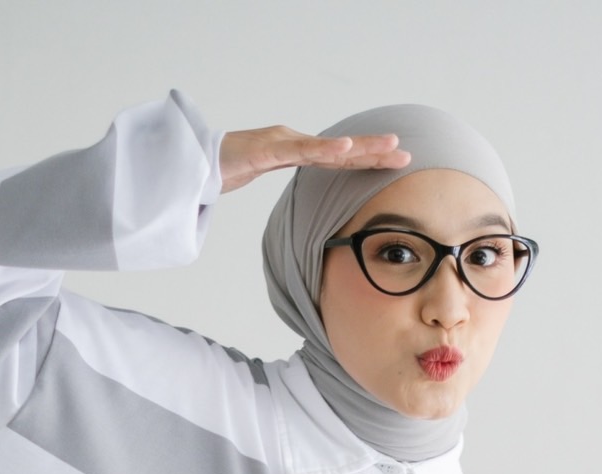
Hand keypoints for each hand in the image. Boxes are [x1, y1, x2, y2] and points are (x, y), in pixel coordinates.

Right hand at [219, 126, 409, 193]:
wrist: (196, 160)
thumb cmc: (226, 167)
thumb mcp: (261, 177)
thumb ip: (278, 183)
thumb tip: (300, 203)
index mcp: (295, 150)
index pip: (337, 157)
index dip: (366, 158)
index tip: (394, 161)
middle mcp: (294, 142)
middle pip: (341, 150)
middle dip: (375, 152)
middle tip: (405, 154)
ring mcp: (282, 142)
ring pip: (328, 147)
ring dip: (361, 146)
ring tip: (388, 146)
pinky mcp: (268, 148)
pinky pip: (301, 150)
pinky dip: (325, 149)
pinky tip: (345, 148)